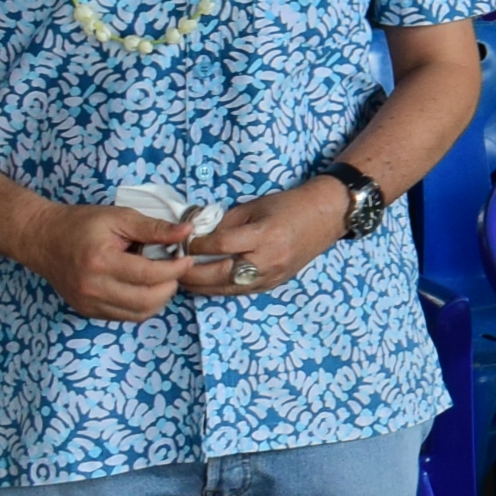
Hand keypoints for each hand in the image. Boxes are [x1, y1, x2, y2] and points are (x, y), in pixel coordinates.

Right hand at [19, 199, 210, 322]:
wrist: (42, 239)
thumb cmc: (80, 224)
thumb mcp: (118, 217)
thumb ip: (154, 228)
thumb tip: (186, 232)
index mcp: (101, 262)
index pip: (150, 275)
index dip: (175, 269)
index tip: (186, 259)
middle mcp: (93, 288)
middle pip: (147, 300)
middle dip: (170, 286)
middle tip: (174, 270)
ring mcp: (89, 303)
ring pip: (138, 314)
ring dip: (158, 299)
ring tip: (160, 279)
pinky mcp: (87, 311)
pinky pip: (124, 317)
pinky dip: (141, 306)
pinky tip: (143, 287)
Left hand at [180, 179, 347, 298]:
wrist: (325, 216)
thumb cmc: (288, 205)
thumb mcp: (254, 206)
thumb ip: (225, 223)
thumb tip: (197, 235)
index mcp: (263, 235)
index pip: (221, 246)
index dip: (196, 246)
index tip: (180, 243)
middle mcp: (268, 260)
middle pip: (220, 274)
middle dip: (192, 273)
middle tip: (171, 269)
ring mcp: (272, 276)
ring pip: (228, 288)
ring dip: (202, 286)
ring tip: (182, 281)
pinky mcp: (274, 284)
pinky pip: (241, 291)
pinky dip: (220, 288)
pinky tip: (205, 284)